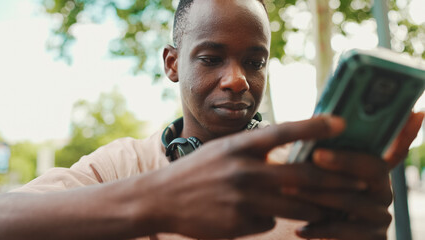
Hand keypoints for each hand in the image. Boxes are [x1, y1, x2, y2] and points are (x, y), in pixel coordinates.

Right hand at [140, 116, 366, 238]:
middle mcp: (242, 170)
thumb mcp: (223, 150)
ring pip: (294, 205)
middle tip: (359, 183)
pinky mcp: (239, 222)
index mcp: (238, 146)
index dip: (313, 126)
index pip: (282, 132)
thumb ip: (255, 150)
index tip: (341, 123)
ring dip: (316, 207)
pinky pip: (269, 221)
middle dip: (335, 181)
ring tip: (333, 207)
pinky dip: (271, 218)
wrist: (161, 198)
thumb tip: (289, 156)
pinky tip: (253, 214)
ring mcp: (241, 198)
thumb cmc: (198, 170)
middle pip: (300, 176)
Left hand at [291, 112, 423, 239]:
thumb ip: (323, 156)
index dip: (407, 133)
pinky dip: (318, 229)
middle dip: (342, 161)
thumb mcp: (321, 176)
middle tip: (316, 155)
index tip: (417, 112)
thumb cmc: (318, 200)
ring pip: (351, 201)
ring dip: (317, 194)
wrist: (322, 237)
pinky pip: (345, 232)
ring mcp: (379, 215)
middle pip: (372, 169)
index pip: (395, 148)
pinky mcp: (373, 238)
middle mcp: (382, 190)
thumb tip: (310, 125)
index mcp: (373, 171)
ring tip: (289, 189)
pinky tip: (299, 229)